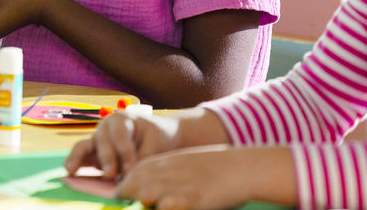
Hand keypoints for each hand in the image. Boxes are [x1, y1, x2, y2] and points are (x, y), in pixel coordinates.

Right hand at [65, 109, 185, 180]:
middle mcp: (105, 127)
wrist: (159, 138)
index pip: (119, 134)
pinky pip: (81, 156)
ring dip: (78, 158)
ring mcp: (97, 140)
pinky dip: (75, 163)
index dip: (124, 152)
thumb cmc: (157, 139)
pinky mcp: (93, 153)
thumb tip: (127, 175)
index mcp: (122, 118)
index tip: (130, 169)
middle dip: (106, 159)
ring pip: (84, 146)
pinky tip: (70, 171)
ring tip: (72, 170)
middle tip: (111, 175)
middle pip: (101, 141)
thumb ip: (140, 159)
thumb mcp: (154, 146)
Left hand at [118, 145, 280, 208]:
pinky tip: (171, 209)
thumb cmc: (215, 168)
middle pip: (134, 184)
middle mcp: (169, 171)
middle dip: (129, 197)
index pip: (134, 173)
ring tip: (157, 206)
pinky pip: (167, 206)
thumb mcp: (185, 163)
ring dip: (146, 203)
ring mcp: (179, 185)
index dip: (125, 187)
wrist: (242, 168)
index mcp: (166, 161)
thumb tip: (146, 190)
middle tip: (131, 207)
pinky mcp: (192, 199)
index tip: (124, 197)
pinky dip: (165, 209)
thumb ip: (166, 172)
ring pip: (145, 194)